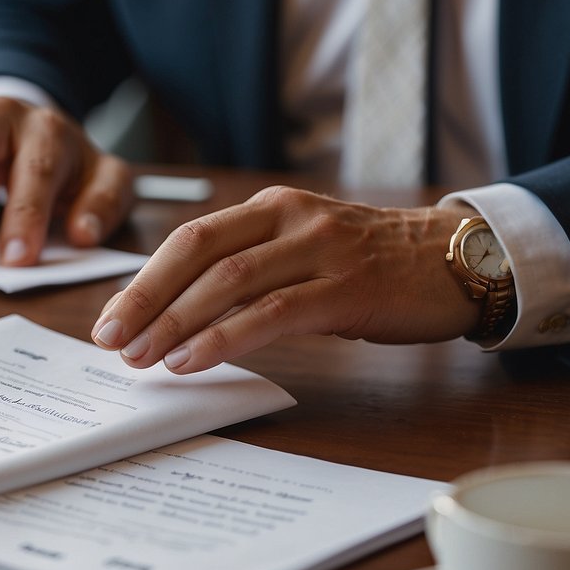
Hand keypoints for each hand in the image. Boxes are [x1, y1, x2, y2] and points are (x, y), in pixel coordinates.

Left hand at [91, 186, 481, 372]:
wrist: (459, 259)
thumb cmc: (371, 265)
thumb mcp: (302, 253)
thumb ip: (250, 275)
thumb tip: (180, 319)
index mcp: (270, 209)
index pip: (189, 239)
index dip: (143, 280)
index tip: (110, 319)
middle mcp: (290, 219)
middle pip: (197, 253)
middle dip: (145, 299)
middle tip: (111, 340)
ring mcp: (320, 249)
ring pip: (230, 282)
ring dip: (177, 322)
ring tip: (143, 358)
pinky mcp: (348, 288)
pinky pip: (274, 311)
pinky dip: (227, 336)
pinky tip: (194, 360)